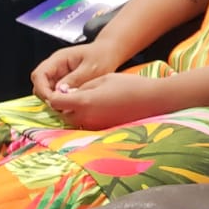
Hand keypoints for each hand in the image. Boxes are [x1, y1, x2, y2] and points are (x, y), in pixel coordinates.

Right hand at [31, 41, 122, 100]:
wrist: (111, 52)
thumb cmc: (103, 56)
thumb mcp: (91, 68)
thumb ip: (74, 79)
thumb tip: (58, 91)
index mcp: (59, 59)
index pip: (39, 75)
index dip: (42, 90)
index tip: (52, 101)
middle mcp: (54, 66)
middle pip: (39, 83)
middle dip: (46, 96)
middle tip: (60, 106)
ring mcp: (58, 73)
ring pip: (46, 89)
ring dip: (53, 98)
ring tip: (67, 106)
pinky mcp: (64, 80)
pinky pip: (56, 92)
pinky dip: (60, 98)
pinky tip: (71, 103)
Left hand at [49, 72, 169, 129]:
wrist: (153, 100)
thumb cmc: (130, 85)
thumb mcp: (104, 78)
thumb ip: (84, 86)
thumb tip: (72, 93)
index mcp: (84, 102)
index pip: (56, 102)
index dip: (55, 95)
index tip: (60, 90)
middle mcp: (86, 117)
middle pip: (64, 114)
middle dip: (65, 105)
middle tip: (74, 95)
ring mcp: (95, 126)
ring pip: (75, 121)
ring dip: (76, 112)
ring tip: (88, 101)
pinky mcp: (104, 130)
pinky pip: (88, 124)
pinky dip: (88, 117)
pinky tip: (100, 108)